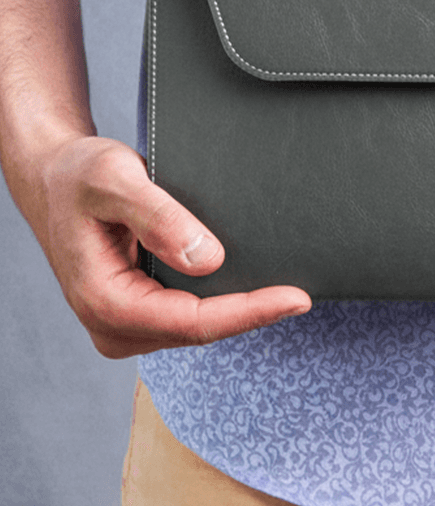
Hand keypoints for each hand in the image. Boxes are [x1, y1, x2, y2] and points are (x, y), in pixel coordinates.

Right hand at [35, 134, 312, 358]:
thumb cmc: (79, 175)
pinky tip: (256, 283)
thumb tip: (209, 259)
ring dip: (242, 309)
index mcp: (104, 302)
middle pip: (202, 330)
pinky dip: (225, 301)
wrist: (57, 179)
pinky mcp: (142, 312)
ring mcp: (128, 323)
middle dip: (253, 313)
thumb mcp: (114, 179)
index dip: (249, 312)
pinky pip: (192, 314)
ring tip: (289, 290)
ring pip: (200, 326)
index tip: (296, 298)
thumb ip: (159, 217)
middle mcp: (114, 325)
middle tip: (306, 293)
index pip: (193, 322)